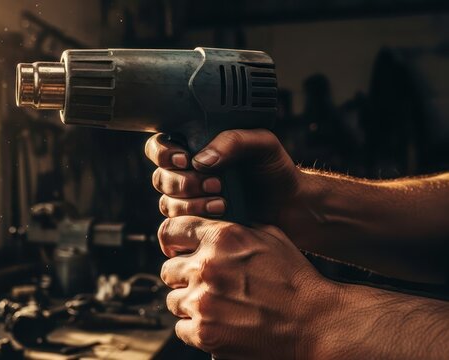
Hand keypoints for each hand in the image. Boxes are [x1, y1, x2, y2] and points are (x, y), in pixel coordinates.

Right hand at [144, 129, 306, 229]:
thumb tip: (201, 160)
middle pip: (160, 178)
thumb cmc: (275, 170)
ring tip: (222, 202)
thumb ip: (232, 141)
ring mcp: (190, 200)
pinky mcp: (197, 223)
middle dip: (184, 183)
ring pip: (167, 203)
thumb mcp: (261, 143)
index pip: (159, 147)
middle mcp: (187, 173)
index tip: (184, 160)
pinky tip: (221, 215)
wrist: (290, 205)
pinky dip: (197, 220)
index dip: (163, 154)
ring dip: (191, 204)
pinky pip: (179, 225)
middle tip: (216, 183)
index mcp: (195, 147)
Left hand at [158, 216, 341, 358]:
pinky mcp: (204, 332)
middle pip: (168, 270)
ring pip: (173, 300)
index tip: (178, 251)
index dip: (173, 242)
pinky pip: (181, 327)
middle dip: (183, 277)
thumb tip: (211, 223)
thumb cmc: (296, 281)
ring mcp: (203, 302)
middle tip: (204, 285)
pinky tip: (218, 324)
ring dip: (189, 304)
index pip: (170, 232)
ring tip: (216, 306)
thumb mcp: (270, 238)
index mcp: (221, 238)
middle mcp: (207, 267)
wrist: (316, 324)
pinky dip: (195, 328)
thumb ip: (235, 228)